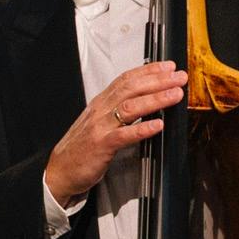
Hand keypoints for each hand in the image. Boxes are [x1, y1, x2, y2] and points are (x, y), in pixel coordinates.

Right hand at [44, 61, 186, 204]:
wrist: (59, 171)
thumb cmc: (81, 148)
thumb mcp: (98, 123)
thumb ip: (117, 110)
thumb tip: (143, 101)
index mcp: (100, 103)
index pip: (125, 80)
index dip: (148, 71)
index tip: (168, 67)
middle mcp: (100, 111)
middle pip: (130, 89)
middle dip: (157, 81)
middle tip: (179, 77)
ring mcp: (100, 127)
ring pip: (129, 107)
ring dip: (155, 99)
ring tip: (174, 95)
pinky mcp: (101, 146)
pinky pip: (124, 135)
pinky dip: (142, 129)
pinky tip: (157, 125)